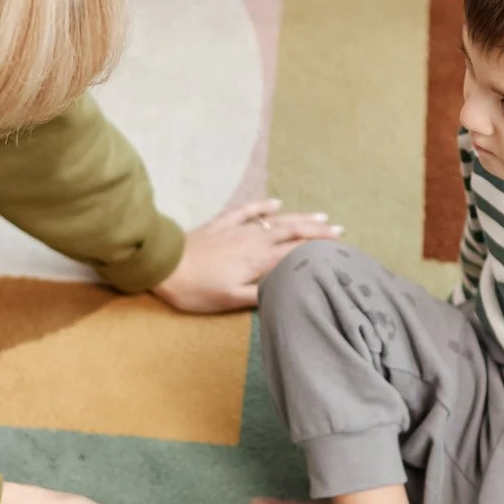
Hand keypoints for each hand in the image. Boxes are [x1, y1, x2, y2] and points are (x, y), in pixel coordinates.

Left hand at [151, 198, 339, 313]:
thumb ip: (261, 295)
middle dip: (317, 230)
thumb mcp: (230, 300)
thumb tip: (289, 289)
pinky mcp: (221, 225)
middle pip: (291, 232)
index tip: (339, 248)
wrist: (163, 267)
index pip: (296, 252)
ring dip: (298, 217)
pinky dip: (263, 206)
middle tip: (339, 229)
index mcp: (258, 259)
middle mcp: (253, 240)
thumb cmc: (196, 289)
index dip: (318, 249)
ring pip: (275, 221)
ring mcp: (237, 230)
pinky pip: (247, 211)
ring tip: (320, 216)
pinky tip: (275, 203)